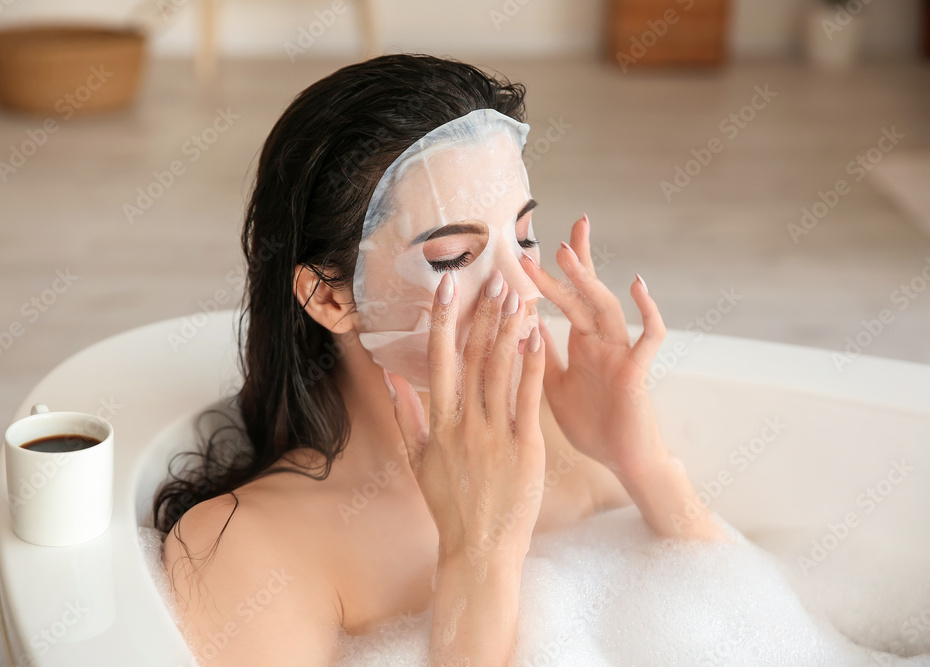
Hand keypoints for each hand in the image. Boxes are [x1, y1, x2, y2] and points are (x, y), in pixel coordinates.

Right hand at [382, 269, 546, 564]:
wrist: (479, 549)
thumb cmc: (449, 506)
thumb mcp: (418, 461)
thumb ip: (406, 416)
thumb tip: (391, 375)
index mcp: (438, 424)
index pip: (439, 360)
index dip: (443, 320)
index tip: (447, 287)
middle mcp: (464, 424)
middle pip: (474, 357)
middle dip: (484, 314)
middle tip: (495, 278)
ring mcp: (495, 435)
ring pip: (501, 370)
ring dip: (509, 329)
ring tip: (518, 296)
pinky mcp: (526, 448)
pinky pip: (529, 399)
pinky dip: (532, 366)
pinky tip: (538, 337)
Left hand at [518, 214, 668, 479]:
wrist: (624, 462)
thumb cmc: (593, 426)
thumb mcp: (554, 388)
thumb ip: (541, 357)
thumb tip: (522, 326)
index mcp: (583, 344)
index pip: (568, 298)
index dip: (554, 272)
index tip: (532, 248)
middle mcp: (602, 342)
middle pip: (586, 293)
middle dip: (572, 262)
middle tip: (553, 233)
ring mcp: (621, 353)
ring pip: (605, 307)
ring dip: (586, 279)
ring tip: (567, 252)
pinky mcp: (637, 372)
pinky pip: (649, 336)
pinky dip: (647, 310)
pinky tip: (636, 285)